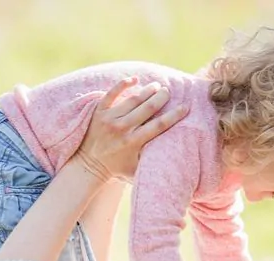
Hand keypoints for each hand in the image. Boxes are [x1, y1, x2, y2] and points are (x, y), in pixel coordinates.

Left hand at [74, 78, 188, 182]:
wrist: (88, 165)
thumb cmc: (117, 168)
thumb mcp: (136, 169)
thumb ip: (152, 160)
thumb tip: (174, 156)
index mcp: (133, 142)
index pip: (158, 125)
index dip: (173, 115)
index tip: (185, 107)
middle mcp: (122, 129)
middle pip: (147, 108)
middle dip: (161, 97)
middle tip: (168, 91)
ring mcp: (109, 119)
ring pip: (133, 100)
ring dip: (147, 91)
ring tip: (156, 86)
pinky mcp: (99, 112)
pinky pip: (111, 94)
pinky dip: (123, 85)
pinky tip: (134, 79)